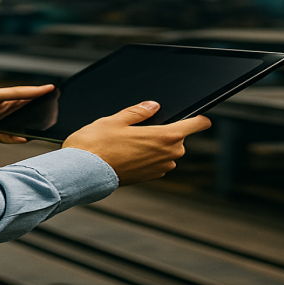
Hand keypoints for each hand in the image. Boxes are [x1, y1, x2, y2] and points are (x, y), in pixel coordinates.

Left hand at [0, 85, 53, 148]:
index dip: (38, 92)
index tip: (54, 90)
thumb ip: (10, 95)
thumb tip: (32, 91)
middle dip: (38, 109)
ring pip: (19, 124)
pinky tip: (24, 138)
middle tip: (54, 110)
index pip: (23, 93)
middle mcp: (0, 109)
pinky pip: (10, 138)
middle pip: (24, 109)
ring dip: (29, 125)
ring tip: (43, 125)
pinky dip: (17, 138)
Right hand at [63, 101, 211, 185]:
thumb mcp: (116, 119)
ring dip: (155, 145)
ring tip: (129, 140)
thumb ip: (138, 112)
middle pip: (178, 138)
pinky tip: (127, 152)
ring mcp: (158, 169)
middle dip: (166, 131)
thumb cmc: (96, 144)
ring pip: (166, 151)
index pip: (195, 125)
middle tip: (142, 125)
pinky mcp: (148, 178)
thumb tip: (153, 106)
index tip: (202, 117)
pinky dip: (147, 156)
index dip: (200, 119)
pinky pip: (156, 163)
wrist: (81, 173)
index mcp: (165, 137)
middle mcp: (167, 155)